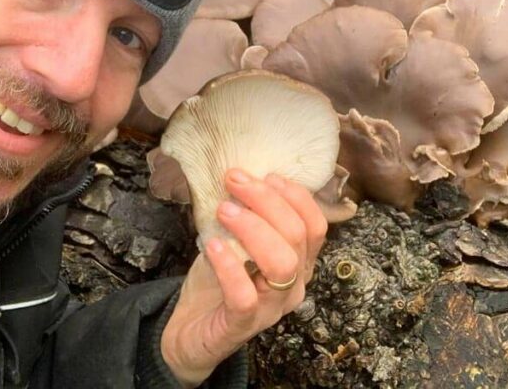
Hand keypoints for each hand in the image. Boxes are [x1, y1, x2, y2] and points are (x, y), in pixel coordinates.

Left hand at [160, 169, 327, 386]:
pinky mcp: (242, 326)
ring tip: (224, 210)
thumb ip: (247, 215)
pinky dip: (229, 266)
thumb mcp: (236, 241)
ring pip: (282, 264)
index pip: (316, 224)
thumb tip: (242, 176)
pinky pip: (245, 296)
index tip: (266, 176)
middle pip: (299, 236)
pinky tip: (213, 246)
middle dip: (266, 200)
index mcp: (299, 263)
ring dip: (253, 228)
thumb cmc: (218, 282)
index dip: (295, 195)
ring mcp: (272, 309)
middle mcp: (294, 286)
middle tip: (233, 181)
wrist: (191, 332)